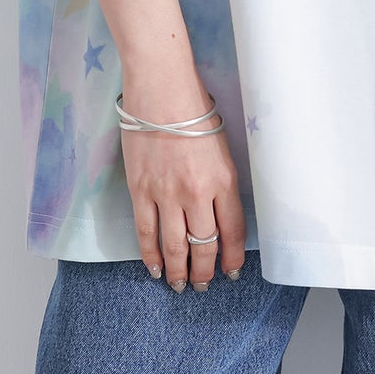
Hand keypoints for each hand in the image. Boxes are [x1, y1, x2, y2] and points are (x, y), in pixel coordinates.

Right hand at [120, 74, 247, 291]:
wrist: (161, 87)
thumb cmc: (195, 108)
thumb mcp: (221, 145)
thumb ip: (222, 179)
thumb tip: (220, 210)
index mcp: (224, 179)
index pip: (233, 230)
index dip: (233, 256)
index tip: (232, 272)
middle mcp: (197, 192)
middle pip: (204, 245)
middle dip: (205, 271)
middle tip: (204, 285)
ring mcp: (166, 194)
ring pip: (175, 246)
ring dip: (178, 271)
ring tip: (180, 286)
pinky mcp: (141, 190)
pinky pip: (146, 232)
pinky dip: (151, 256)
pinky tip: (155, 269)